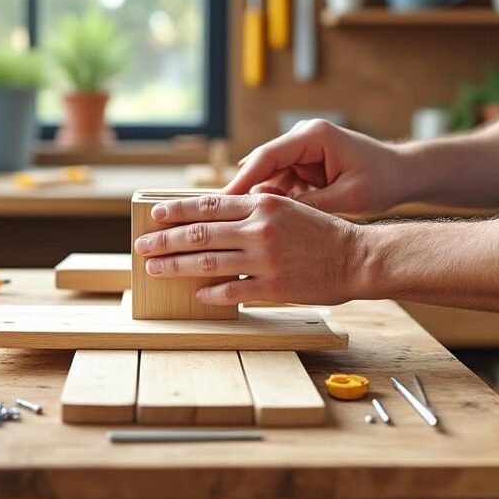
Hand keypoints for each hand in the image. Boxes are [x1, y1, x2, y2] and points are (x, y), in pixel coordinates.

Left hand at [133, 193, 365, 306]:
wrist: (357, 257)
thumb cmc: (322, 233)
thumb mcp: (286, 209)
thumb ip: (251, 212)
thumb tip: (213, 220)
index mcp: (261, 205)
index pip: (207, 205)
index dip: (176, 211)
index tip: (154, 215)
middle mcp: (259, 228)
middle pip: (198, 234)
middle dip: (164, 240)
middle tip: (142, 246)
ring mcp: (264, 259)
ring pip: (206, 262)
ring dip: (175, 266)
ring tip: (155, 269)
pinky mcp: (272, 287)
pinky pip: (230, 291)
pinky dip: (210, 293)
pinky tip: (196, 294)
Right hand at [225, 119, 410, 215]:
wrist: (404, 174)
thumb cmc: (382, 180)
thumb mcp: (349, 197)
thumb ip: (311, 205)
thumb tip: (273, 218)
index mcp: (314, 136)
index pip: (267, 156)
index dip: (242, 180)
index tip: (222, 201)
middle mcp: (303, 139)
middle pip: (262, 166)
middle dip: (244, 193)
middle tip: (221, 219)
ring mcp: (302, 152)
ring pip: (268, 178)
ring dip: (260, 202)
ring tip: (243, 227)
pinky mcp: (304, 166)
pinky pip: (281, 185)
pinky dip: (275, 204)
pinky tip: (265, 225)